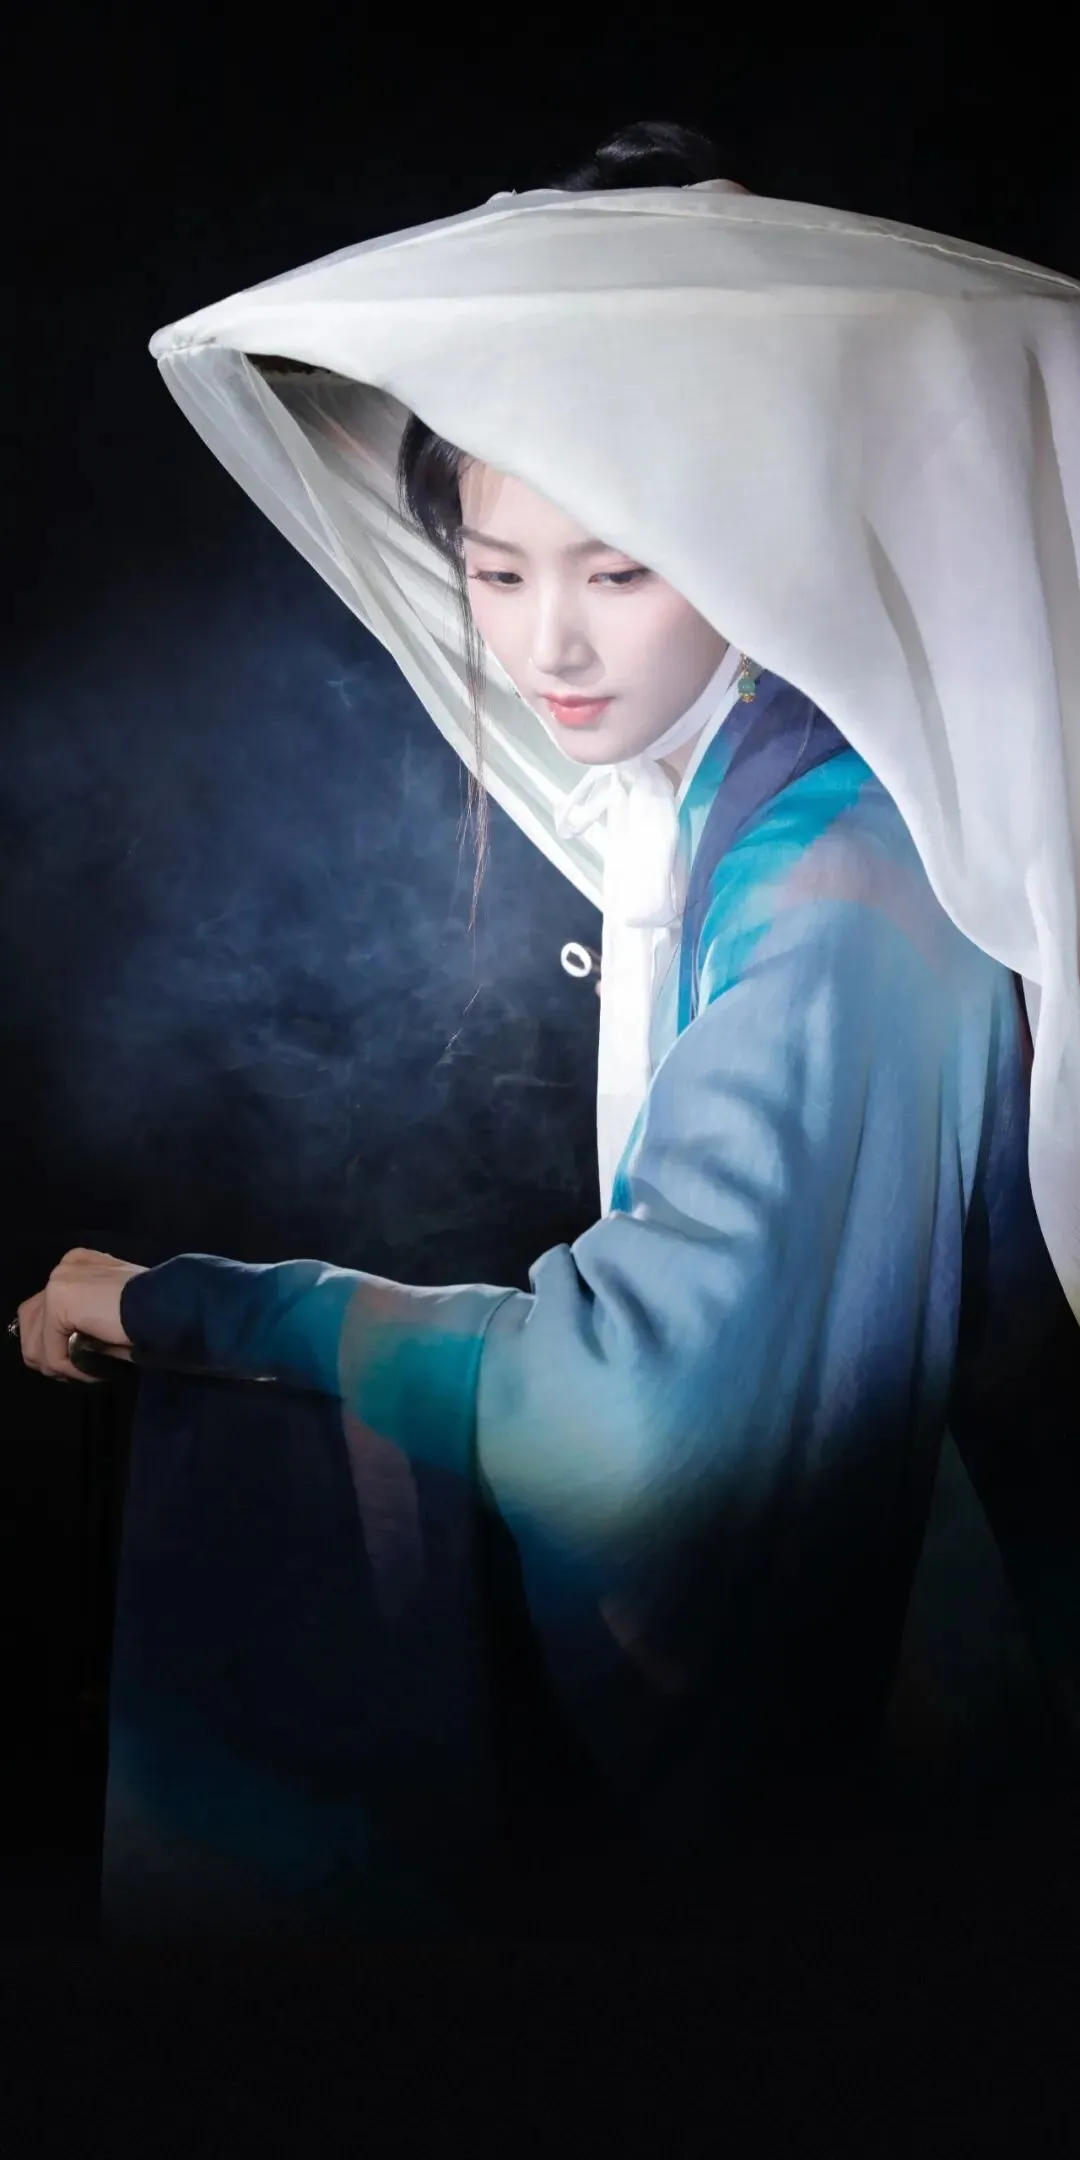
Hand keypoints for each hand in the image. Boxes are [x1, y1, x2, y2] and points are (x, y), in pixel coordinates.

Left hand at [14, 1247, 146, 1384]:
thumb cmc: (154, 1314)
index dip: (55, 1342)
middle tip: (78, 1373)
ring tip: (88, 1374)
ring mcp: (59, 1281)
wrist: (172, 1306)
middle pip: (29, 1322)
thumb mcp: (112, 1313)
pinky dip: (72, 1370)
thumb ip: (84, 1321)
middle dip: (48, 1355)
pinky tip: (96, 1372)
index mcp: (79, 1265)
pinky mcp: (59, 1301)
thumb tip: (65, 1352)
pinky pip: (52, 1353)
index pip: (43, 1308)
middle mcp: (64, 1267)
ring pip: (34, 1342)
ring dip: (60, 1366)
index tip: (83, 1362)